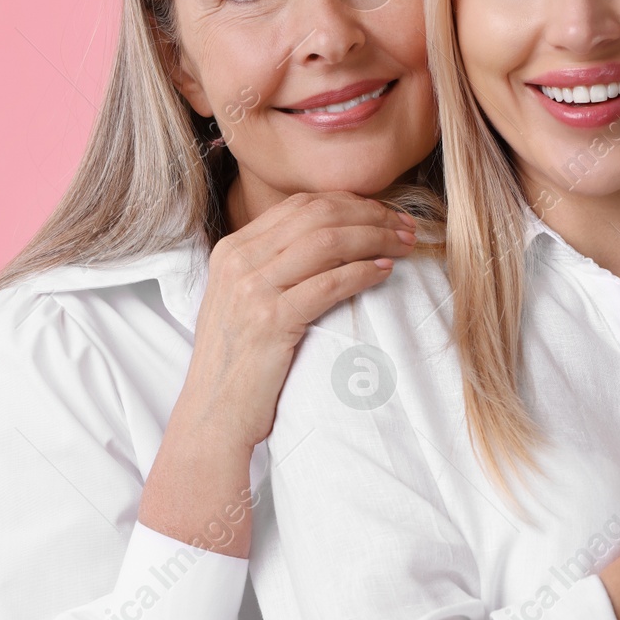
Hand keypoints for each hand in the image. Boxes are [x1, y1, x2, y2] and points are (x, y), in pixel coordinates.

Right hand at [138, 192, 415, 555]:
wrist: (213, 416)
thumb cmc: (240, 363)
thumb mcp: (246, 300)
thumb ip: (276, 266)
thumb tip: (336, 239)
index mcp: (233, 249)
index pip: (301, 205)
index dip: (351, 202)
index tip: (386, 213)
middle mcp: (238, 260)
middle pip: (318, 215)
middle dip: (370, 215)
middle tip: (406, 226)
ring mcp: (251, 288)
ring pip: (327, 242)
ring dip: (374, 238)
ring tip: (404, 245)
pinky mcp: (269, 319)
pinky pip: (328, 283)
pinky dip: (362, 272)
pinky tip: (385, 272)